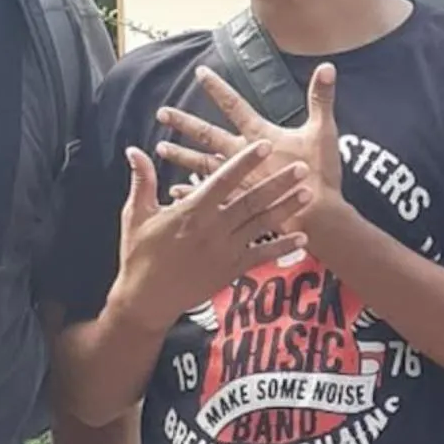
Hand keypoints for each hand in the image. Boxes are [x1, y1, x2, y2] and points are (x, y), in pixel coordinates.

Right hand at [113, 138, 309, 332]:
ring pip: (260, 225)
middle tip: (302, 166)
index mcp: (191, 212)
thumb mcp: (136, 215)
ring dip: (286, 209)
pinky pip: (261, 256)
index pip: (223, 180)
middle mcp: (212, 229)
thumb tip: (134, 149)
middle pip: (251, 201)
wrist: (147, 300)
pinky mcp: (230, 270)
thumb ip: (143, 181)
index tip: (264, 144)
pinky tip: (303, 238)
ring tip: (309, 194)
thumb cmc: (139, 255)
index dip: (244, 161)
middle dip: (278, 182)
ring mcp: (224, 251)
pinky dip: (282, 246)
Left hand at [156, 64, 346, 253]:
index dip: (218, 88)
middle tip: (162, 113)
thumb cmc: (319, 175)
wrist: (316, 218)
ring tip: (160, 148)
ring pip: (202, 164)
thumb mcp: (324, 132)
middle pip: (207, 135)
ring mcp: (237, 180)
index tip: (199, 72)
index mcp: (259, 137)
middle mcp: (241, 156)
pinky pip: (209, 196)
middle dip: (185, 123)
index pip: (234, 105)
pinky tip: (174, 190)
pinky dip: (191, 192)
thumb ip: (322, 98)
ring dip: (181, 155)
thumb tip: (327, 67)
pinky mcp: (238, 202)